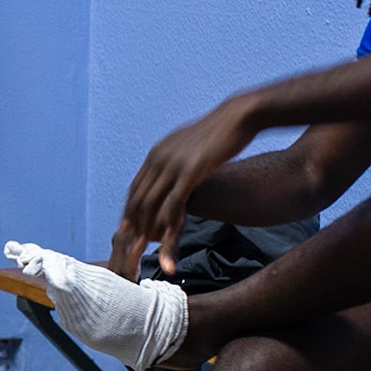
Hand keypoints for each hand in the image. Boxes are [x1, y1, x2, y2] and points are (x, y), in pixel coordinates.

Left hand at [110, 97, 258, 278]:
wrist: (240, 115)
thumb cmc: (221, 133)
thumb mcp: (191, 147)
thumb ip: (178, 163)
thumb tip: (175, 175)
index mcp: (156, 154)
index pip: (134, 190)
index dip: (131, 214)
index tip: (130, 235)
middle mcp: (158, 159)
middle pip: (136, 201)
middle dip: (133, 229)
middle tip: (133, 253)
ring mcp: (172, 165)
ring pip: (151, 206)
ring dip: (147, 234)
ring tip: (149, 255)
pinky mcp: (190, 171)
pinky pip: (173, 206)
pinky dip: (168, 230)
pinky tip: (168, 248)